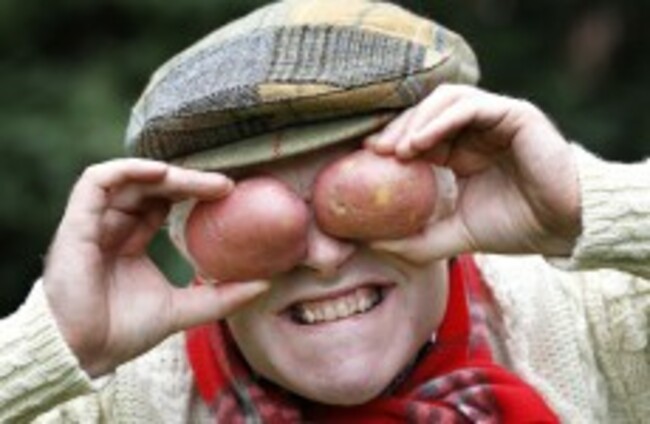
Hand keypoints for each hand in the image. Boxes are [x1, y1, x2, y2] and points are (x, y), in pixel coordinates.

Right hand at [43, 159, 268, 376]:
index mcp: (130, 241)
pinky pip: (95, 181)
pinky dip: (126, 170)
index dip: (192, 191)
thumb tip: (264, 284)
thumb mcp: (182, 310)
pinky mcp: (76, 224)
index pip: (162, 202)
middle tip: (225, 186)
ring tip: (202, 181)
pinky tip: (161, 173)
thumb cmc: (121, 332)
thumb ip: (220, 297)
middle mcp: (111, 227)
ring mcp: (92, 223)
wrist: (83, 354)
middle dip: (189, 181)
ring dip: (166, 174)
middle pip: (151, 188)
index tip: (228, 193)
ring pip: (128, 179)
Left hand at [365, 84, 580, 261]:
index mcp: (461, 151)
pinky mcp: (514, 114)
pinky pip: (472, 106)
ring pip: (446, 100)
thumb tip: (370, 243)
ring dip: (417, 121)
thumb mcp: (453, 235)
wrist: (561, 229)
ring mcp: (495, 118)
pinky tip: (421, 142)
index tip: (365, 158)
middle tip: (373, 150)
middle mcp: (475, 130)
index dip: (391, 140)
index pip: (418, 132)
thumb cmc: (512, 228)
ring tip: (397, 149)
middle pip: (426, 112)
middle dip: (397, 128)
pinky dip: (442, 120)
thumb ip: (415, 239)